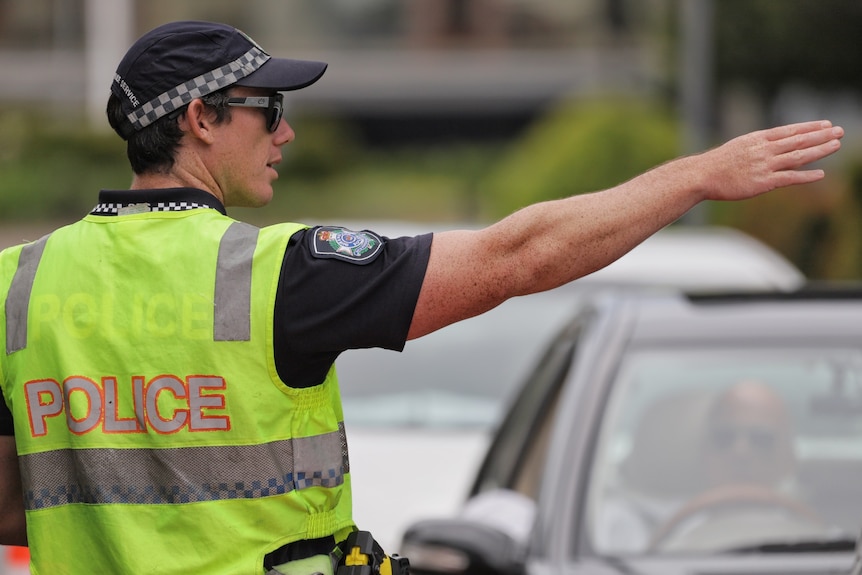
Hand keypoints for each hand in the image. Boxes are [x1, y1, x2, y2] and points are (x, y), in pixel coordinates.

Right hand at [699, 120, 842, 201]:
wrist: (703, 175)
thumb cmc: (717, 163)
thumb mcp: (738, 147)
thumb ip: (757, 146)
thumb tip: (771, 146)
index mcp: (758, 138)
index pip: (790, 130)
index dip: (810, 127)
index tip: (825, 123)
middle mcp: (765, 149)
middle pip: (799, 140)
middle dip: (821, 135)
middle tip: (839, 131)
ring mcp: (765, 165)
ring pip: (798, 156)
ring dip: (819, 150)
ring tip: (836, 145)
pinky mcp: (763, 182)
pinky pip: (790, 178)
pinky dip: (806, 176)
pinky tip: (820, 174)